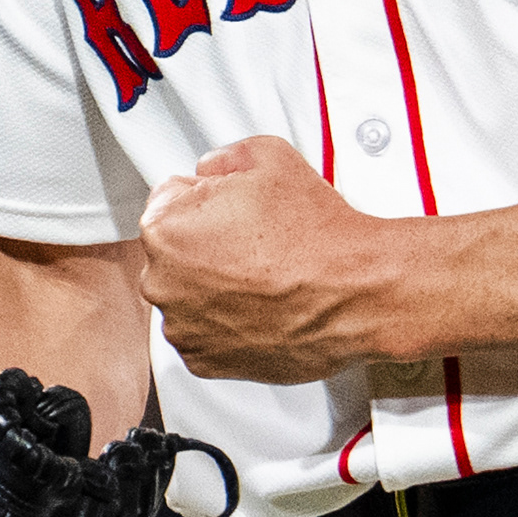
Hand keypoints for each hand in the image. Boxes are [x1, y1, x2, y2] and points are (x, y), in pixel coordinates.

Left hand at [138, 136, 414, 381]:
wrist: (355, 293)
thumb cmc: (316, 235)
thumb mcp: (269, 155)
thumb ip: (223, 156)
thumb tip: (212, 169)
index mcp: (165, 227)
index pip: (169, 199)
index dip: (208, 198)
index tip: (234, 209)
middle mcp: (162, 281)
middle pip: (174, 250)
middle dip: (206, 244)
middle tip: (255, 242)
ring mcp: (182, 326)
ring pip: (188, 294)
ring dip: (214, 286)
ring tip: (264, 275)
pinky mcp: (204, 361)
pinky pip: (205, 332)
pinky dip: (227, 323)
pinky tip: (262, 306)